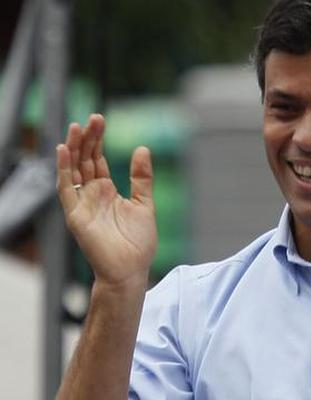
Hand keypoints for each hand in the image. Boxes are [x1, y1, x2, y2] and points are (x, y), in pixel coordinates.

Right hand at [56, 114, 155, 290]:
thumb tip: (141, 148)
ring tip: (77, 127)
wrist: (131, 269)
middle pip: (84, 160)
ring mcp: (82, 203)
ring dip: (74, 148)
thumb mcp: (145, 204)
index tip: (100, 120)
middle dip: (87, 138)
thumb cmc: (138, 242)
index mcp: (107, 191)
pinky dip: (64, 170)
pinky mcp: (75, 215)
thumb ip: (141, 178)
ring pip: (73, 170)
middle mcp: (91, 195)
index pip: (97, 159)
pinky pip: (65, 189)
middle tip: (93, 118)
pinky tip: (64, 151)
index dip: (97, 140)